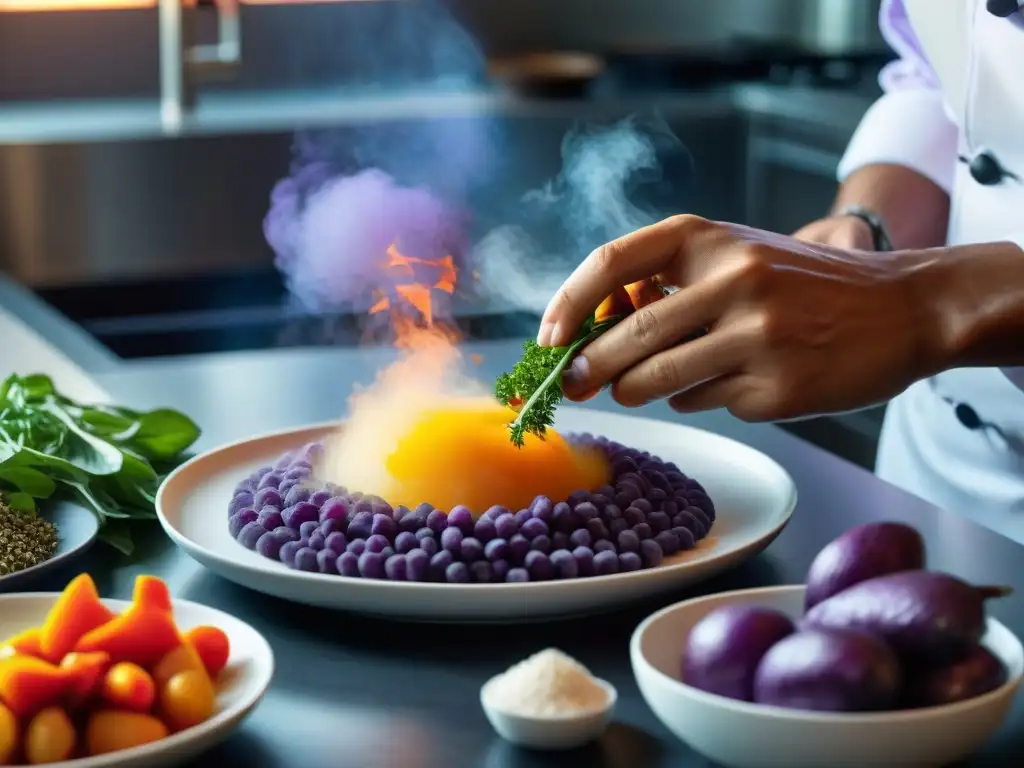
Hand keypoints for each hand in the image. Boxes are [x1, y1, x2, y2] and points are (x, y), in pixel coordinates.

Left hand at [538, 215, 944, 420]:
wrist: (904, 307)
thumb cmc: (802, 284)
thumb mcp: (737, 256)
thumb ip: (670, 283)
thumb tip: (592, 331)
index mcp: (711, 238)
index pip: (613, 262)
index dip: (567, 305)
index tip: (546, 340)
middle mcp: (732, 280)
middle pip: (627, 337)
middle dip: (586, 370)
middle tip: (572, 387)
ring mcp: (756, 336)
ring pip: (656, 380)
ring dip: (634, 391)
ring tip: (644, 385)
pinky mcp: (776, 388)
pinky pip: (705, 402)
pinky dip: (701, 397)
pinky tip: (735, 381)